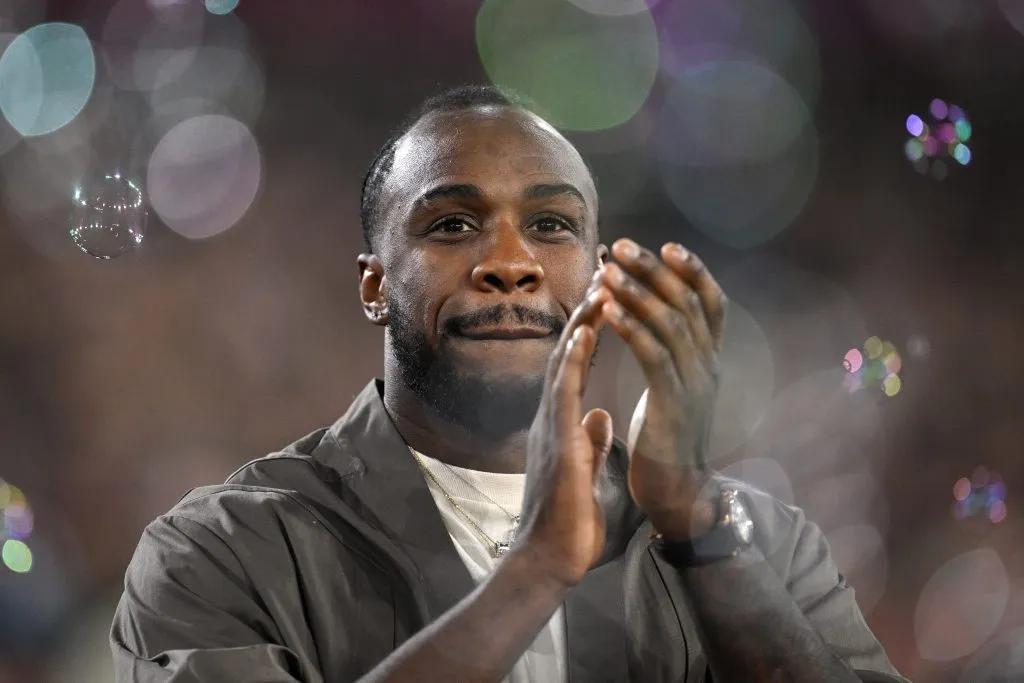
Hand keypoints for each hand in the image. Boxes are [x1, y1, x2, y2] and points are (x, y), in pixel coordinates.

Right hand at [514, 274, 615, 586]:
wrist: (549, 557)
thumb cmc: (569, 522)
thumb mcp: (588, 472)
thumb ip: (592, 441)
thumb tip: (603, 418)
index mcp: (562, 424)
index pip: (578, 367)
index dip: (592, 333)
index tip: (610, 301)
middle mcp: (552, 417)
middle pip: (570, 354)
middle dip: (588, 316)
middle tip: (606, 277)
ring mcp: (550, 425)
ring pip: (565, 363)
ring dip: (583, 325)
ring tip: (601, 290)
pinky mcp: (555, 439)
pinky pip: (564, 391)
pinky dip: (574, 359)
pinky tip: (584, 333)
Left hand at [598, 239, 726, 540]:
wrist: (677, 495)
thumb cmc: (666, 443)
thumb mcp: (675, 392)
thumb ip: (671, 357)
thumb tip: (654, 322)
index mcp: (709, 362)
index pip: (712, 304)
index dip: (693, 271)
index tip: (666, 246)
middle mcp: (709, 367)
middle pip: (688, 302)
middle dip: (654, 269)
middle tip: (621, 246)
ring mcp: (695, 384)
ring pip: (671, 323)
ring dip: (636, 291)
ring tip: (607, 270)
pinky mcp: (675, 404)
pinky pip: (654, 355)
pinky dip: (631, 328)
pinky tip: (607, 310)